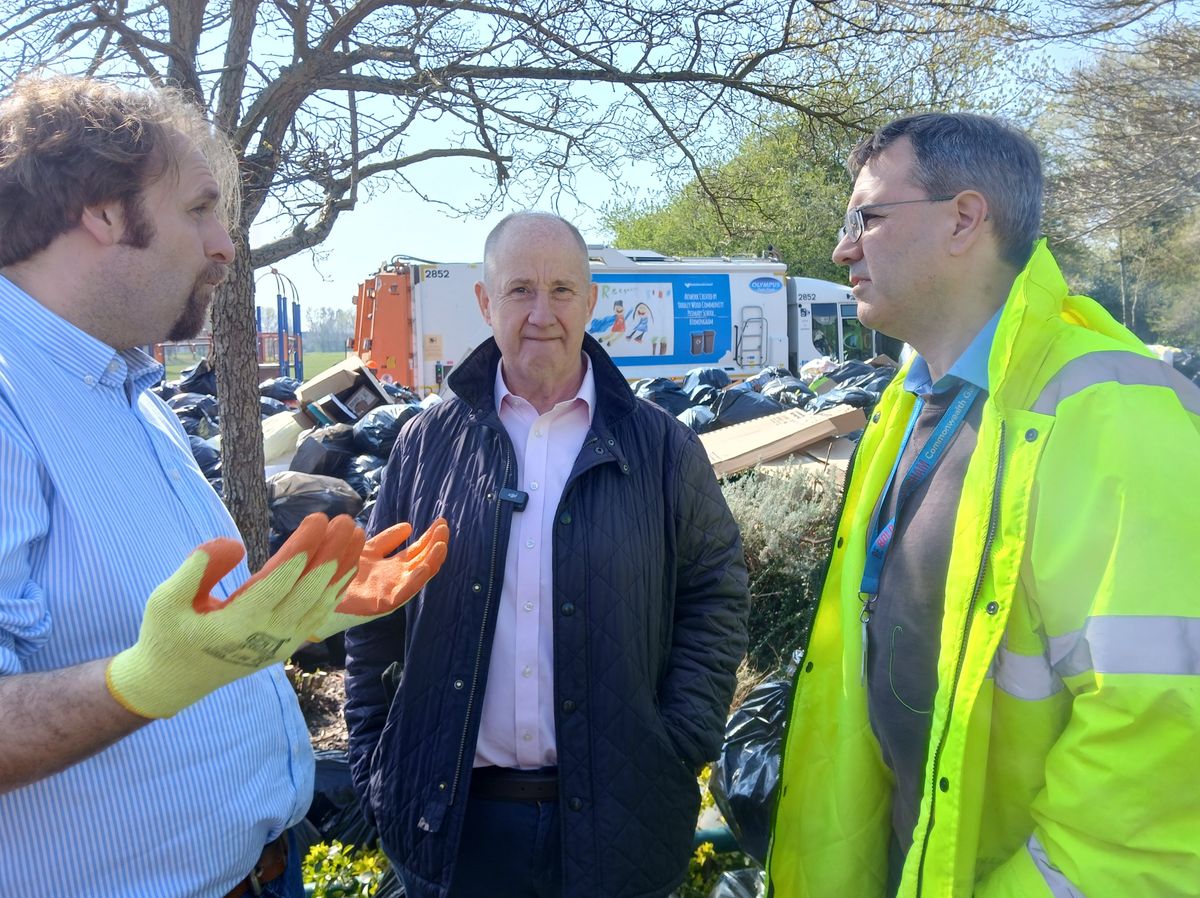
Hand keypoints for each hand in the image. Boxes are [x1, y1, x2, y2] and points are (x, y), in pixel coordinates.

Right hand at [106, 513, 364, 718]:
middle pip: (311, 587)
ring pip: (322, 600)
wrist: (173, 683)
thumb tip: (232, 543)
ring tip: (356, 534)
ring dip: (342, 566)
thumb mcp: (165, 600)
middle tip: (346, 518)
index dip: (304, 547)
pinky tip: (348, 565)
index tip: (319, 519)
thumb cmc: (167, 635)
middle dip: (332, 551)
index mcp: (239, 623)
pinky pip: (319, 614)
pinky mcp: (287, 645)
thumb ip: (196, 569)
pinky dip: (337, 589)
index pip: (282, 579)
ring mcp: (282, 642)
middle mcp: (268, 634)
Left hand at [309, 517, 449, 641]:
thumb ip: (386, 540)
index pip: (417, 551)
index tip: (440, 521)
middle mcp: (393, 579)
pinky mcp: (380, 604)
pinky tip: (424, 567)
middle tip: (444, 527)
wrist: (311, 594)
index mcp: (390, 567)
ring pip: (418, 577)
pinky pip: (403, 594)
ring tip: (441, 544)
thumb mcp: (365, 550)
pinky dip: (416, 581)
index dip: (429, 537)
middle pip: (422, 561)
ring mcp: (388, 591)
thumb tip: (409, 526)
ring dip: (432, 561)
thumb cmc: (337, 573)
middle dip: (435, 544)